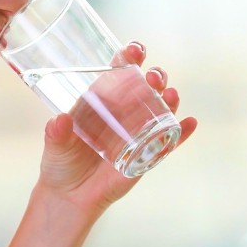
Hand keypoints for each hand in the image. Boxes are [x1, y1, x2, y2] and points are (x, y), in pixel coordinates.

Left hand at [35, 41, 196, 211]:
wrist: (71, 196)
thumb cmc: (61, 163)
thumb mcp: (56, 145)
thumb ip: (57, 133)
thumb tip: (60, 120)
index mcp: (103, 100)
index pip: (120, 71)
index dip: (130, 57)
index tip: (134, 50)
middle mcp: (125, 112)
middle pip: (147, 86)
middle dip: (155, 76)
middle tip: (153, 78)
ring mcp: (139, 132)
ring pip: (162, 109)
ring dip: (170, 98)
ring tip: (170, 96)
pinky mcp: (148, 155)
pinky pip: (170, 141)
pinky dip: (183, 131)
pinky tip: (191, 123)